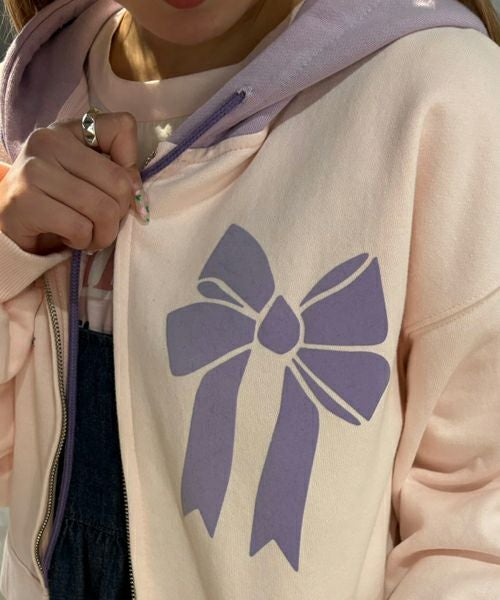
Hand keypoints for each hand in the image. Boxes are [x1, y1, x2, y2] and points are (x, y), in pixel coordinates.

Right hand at [0, 112, 142, 255]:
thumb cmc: (57, 201)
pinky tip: (70, 237)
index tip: (117, 190)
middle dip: (120, 214)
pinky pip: (80, 228)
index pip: (123, 127)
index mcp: (69, 130)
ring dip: (103, 234)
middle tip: (104, 223)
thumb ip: (116, 173)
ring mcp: (34, 171)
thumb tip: (136, 189)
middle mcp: (48, 141)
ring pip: (103, 210)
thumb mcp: (87, 177)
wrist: (9, 223)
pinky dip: (82, 241)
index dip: (131, 166)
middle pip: (119, 182)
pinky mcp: (26, 202)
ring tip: (89, 234)